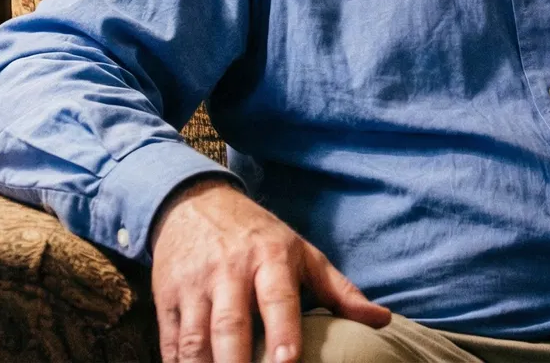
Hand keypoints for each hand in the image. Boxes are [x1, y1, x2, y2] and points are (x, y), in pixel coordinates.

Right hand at [153, 178, 390, 362]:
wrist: (194, 203)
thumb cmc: (258, 235)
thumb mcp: (302, 253)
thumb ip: (339, 290)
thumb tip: (382, 321)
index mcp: (269, 258)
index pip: (277, 298)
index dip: (282, 331)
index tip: (287, 362)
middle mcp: (229, 271)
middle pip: (230, 324)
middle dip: (236, 362)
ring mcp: (194, 285)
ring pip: (195, 337)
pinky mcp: (166, 297)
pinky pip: (171, 339)